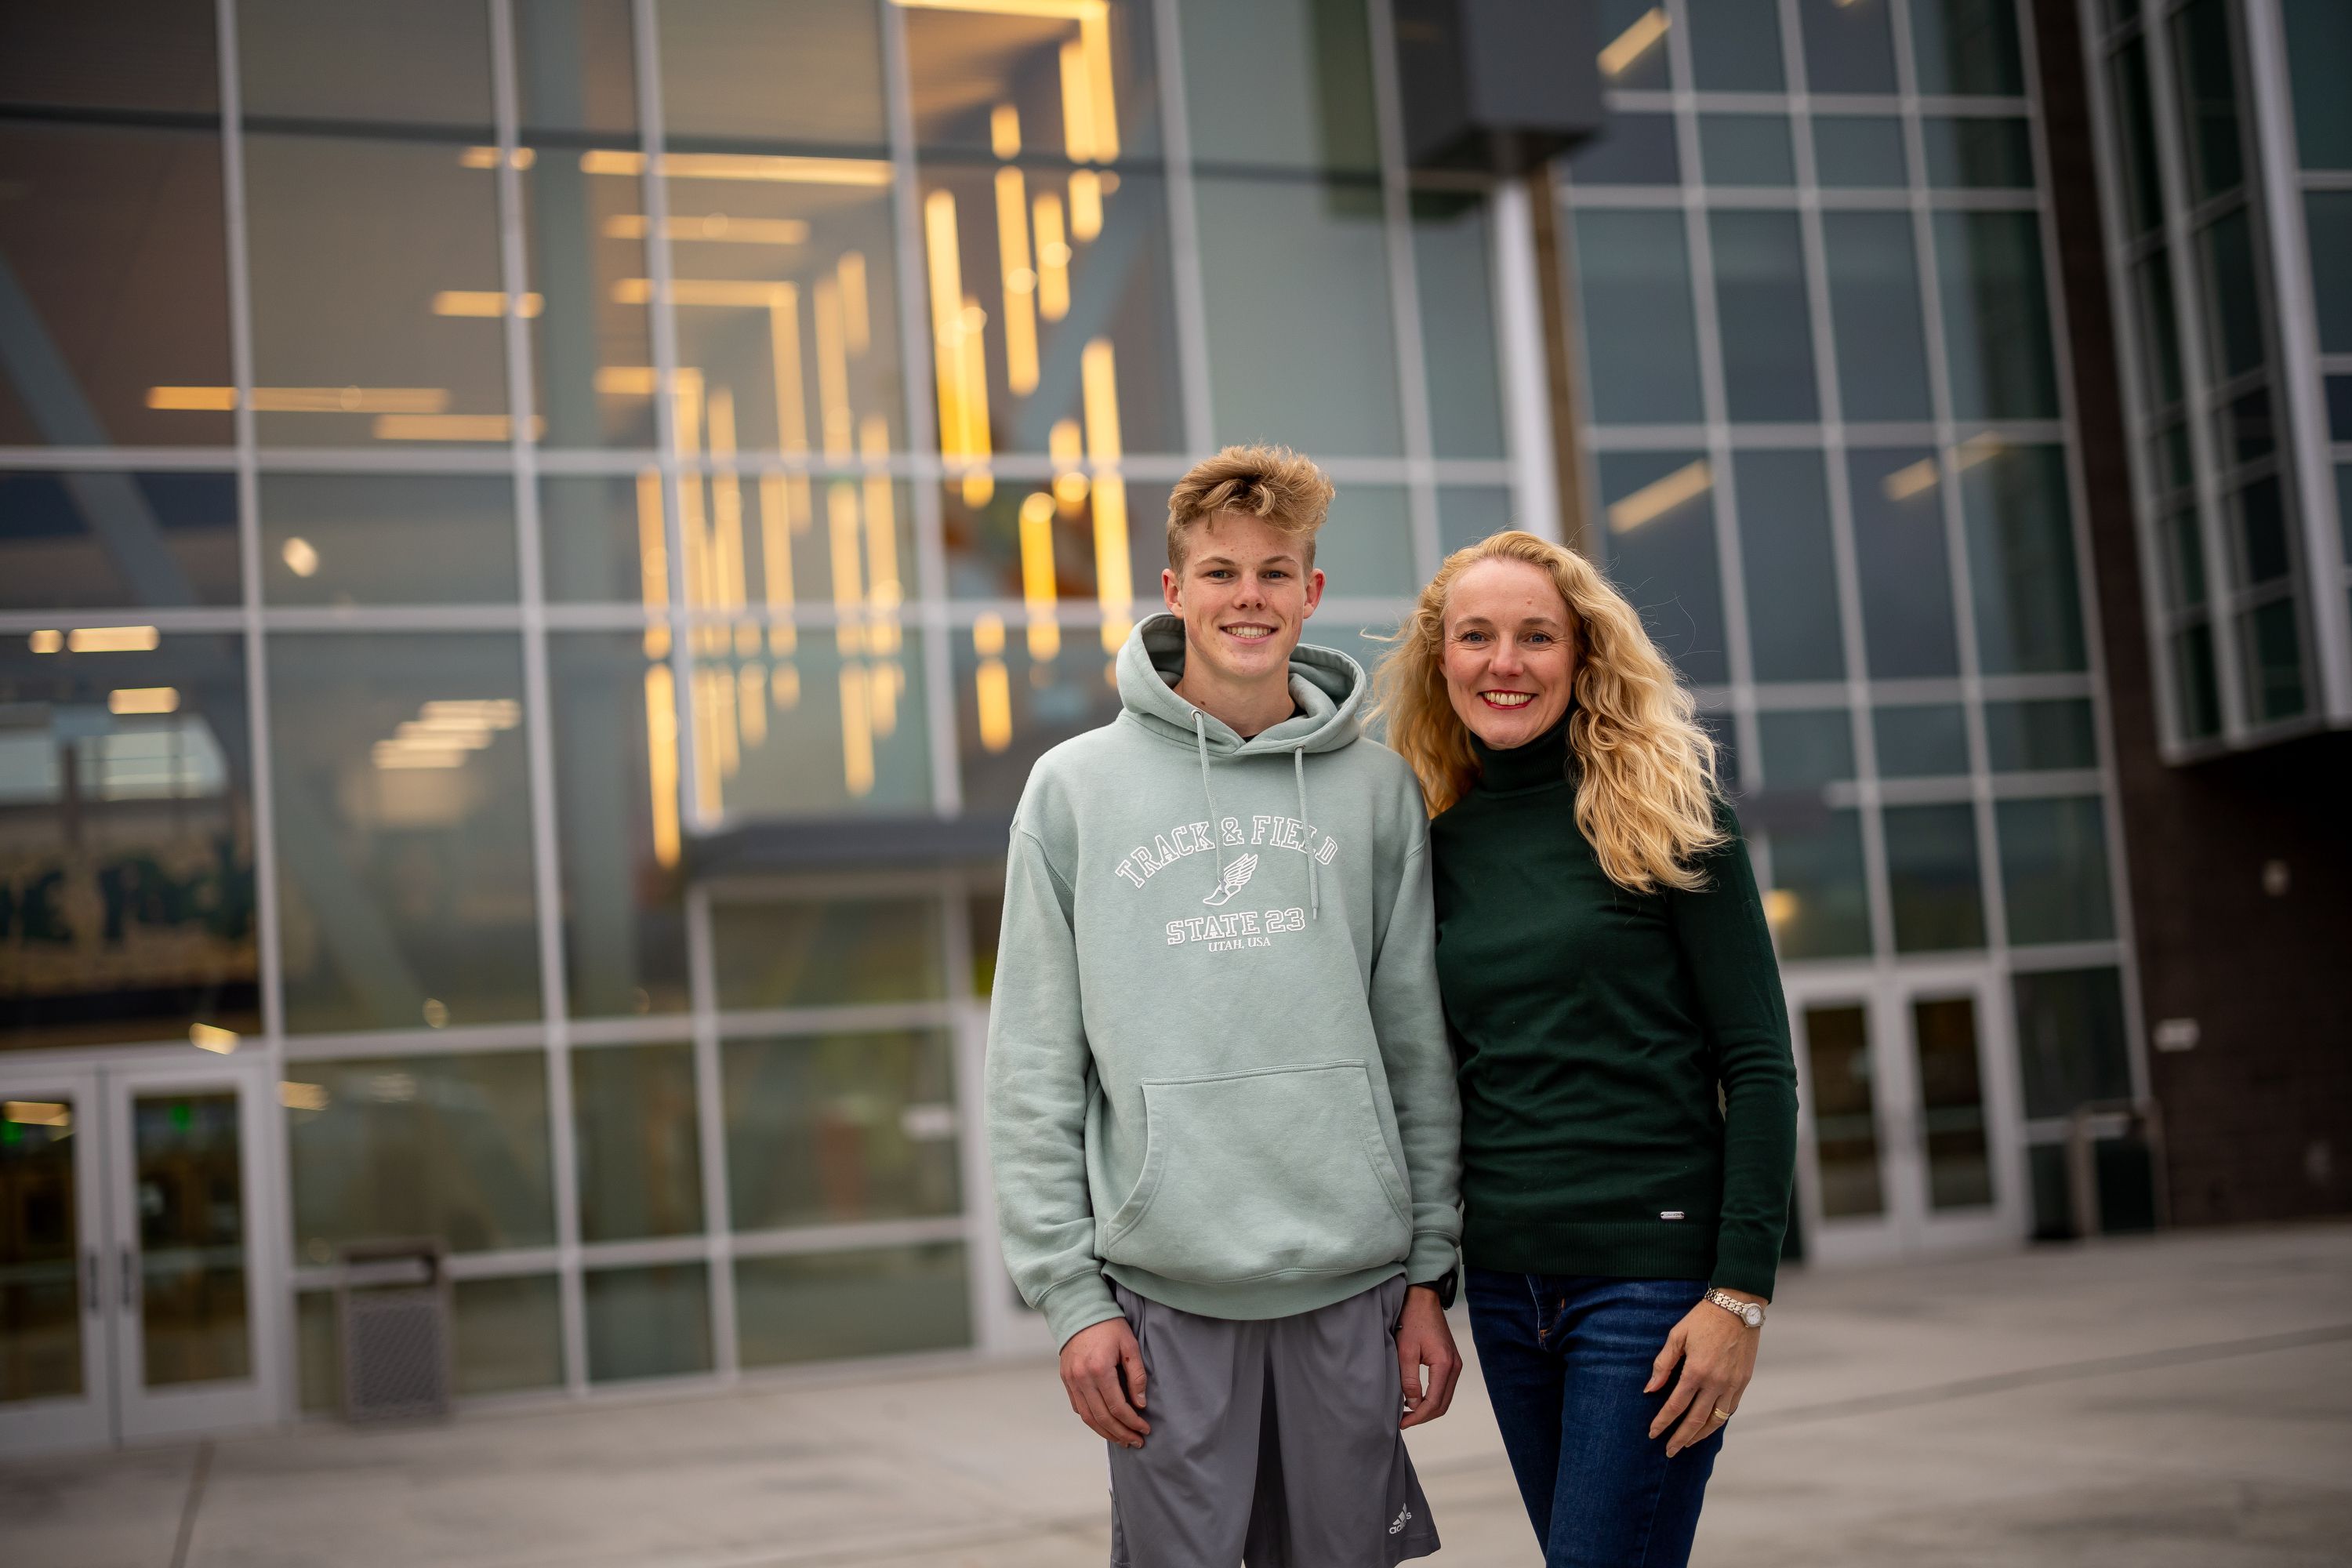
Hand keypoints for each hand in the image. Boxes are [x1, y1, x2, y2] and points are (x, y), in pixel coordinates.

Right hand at [1061, 1317, 1150, 1448]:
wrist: (1079, 1311)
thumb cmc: (1109, 1326)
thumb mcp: (1130, 1345)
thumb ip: (1136, 1375)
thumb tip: (1140, 1404)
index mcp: (1099, 1369)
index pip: (1117, 1406)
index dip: (1132, 1422)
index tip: (1145, 1429)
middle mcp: (1082, 1378)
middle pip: (1102, 1417)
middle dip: (1121, 1433)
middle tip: (1136, 1442)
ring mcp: (1071, 1380)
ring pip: (1088, 1417)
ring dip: (1106, 1432)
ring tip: (1122, 1440)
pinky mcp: (1066, 1380)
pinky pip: (1078, 1407)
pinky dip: (1092, 1420)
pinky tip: (1105, 1425)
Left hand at [1396, 1284, 1462, 1428]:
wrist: (1423, 1299)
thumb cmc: (1412, 1321)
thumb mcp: (1405, 1351)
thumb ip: (1409, 1380)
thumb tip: (1412, 1404)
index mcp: (1445, 1365)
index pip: (1434, 1403)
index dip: (1418, 1417)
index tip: (1402, 1422)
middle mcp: (1455, 1367)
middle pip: (1442, 1405)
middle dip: (1423, 1416)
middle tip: (1403, 1421)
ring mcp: (1455, 1364)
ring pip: (1444, 1398)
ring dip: (1428, 1408)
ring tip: (1407, 1412)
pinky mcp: (1451, 1361)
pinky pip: (1444, 1387)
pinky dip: (1432, 1397)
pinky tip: (1416, 1398)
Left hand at [1645, 1289, 1762, 1456]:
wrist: (1738, 1307)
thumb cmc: (1704, 1318)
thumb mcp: (1677, 1335)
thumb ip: (1663, 1364)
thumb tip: (1650, 1389)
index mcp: (1696, 1371)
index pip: (1676, 1406)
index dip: (1663, 1422)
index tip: (1653, 1434)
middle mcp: (1716, 1383)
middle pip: (1695, 1420)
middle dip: (1680, 1438)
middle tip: (1668, 1451)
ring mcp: (1732, 1384)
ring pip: (1715, 1420)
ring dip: (1700, 1435)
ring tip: (1687, 1444)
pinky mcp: (1743, 1381)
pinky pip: (1730, 1409)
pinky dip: (1718, 1421)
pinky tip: (1708, 1425)